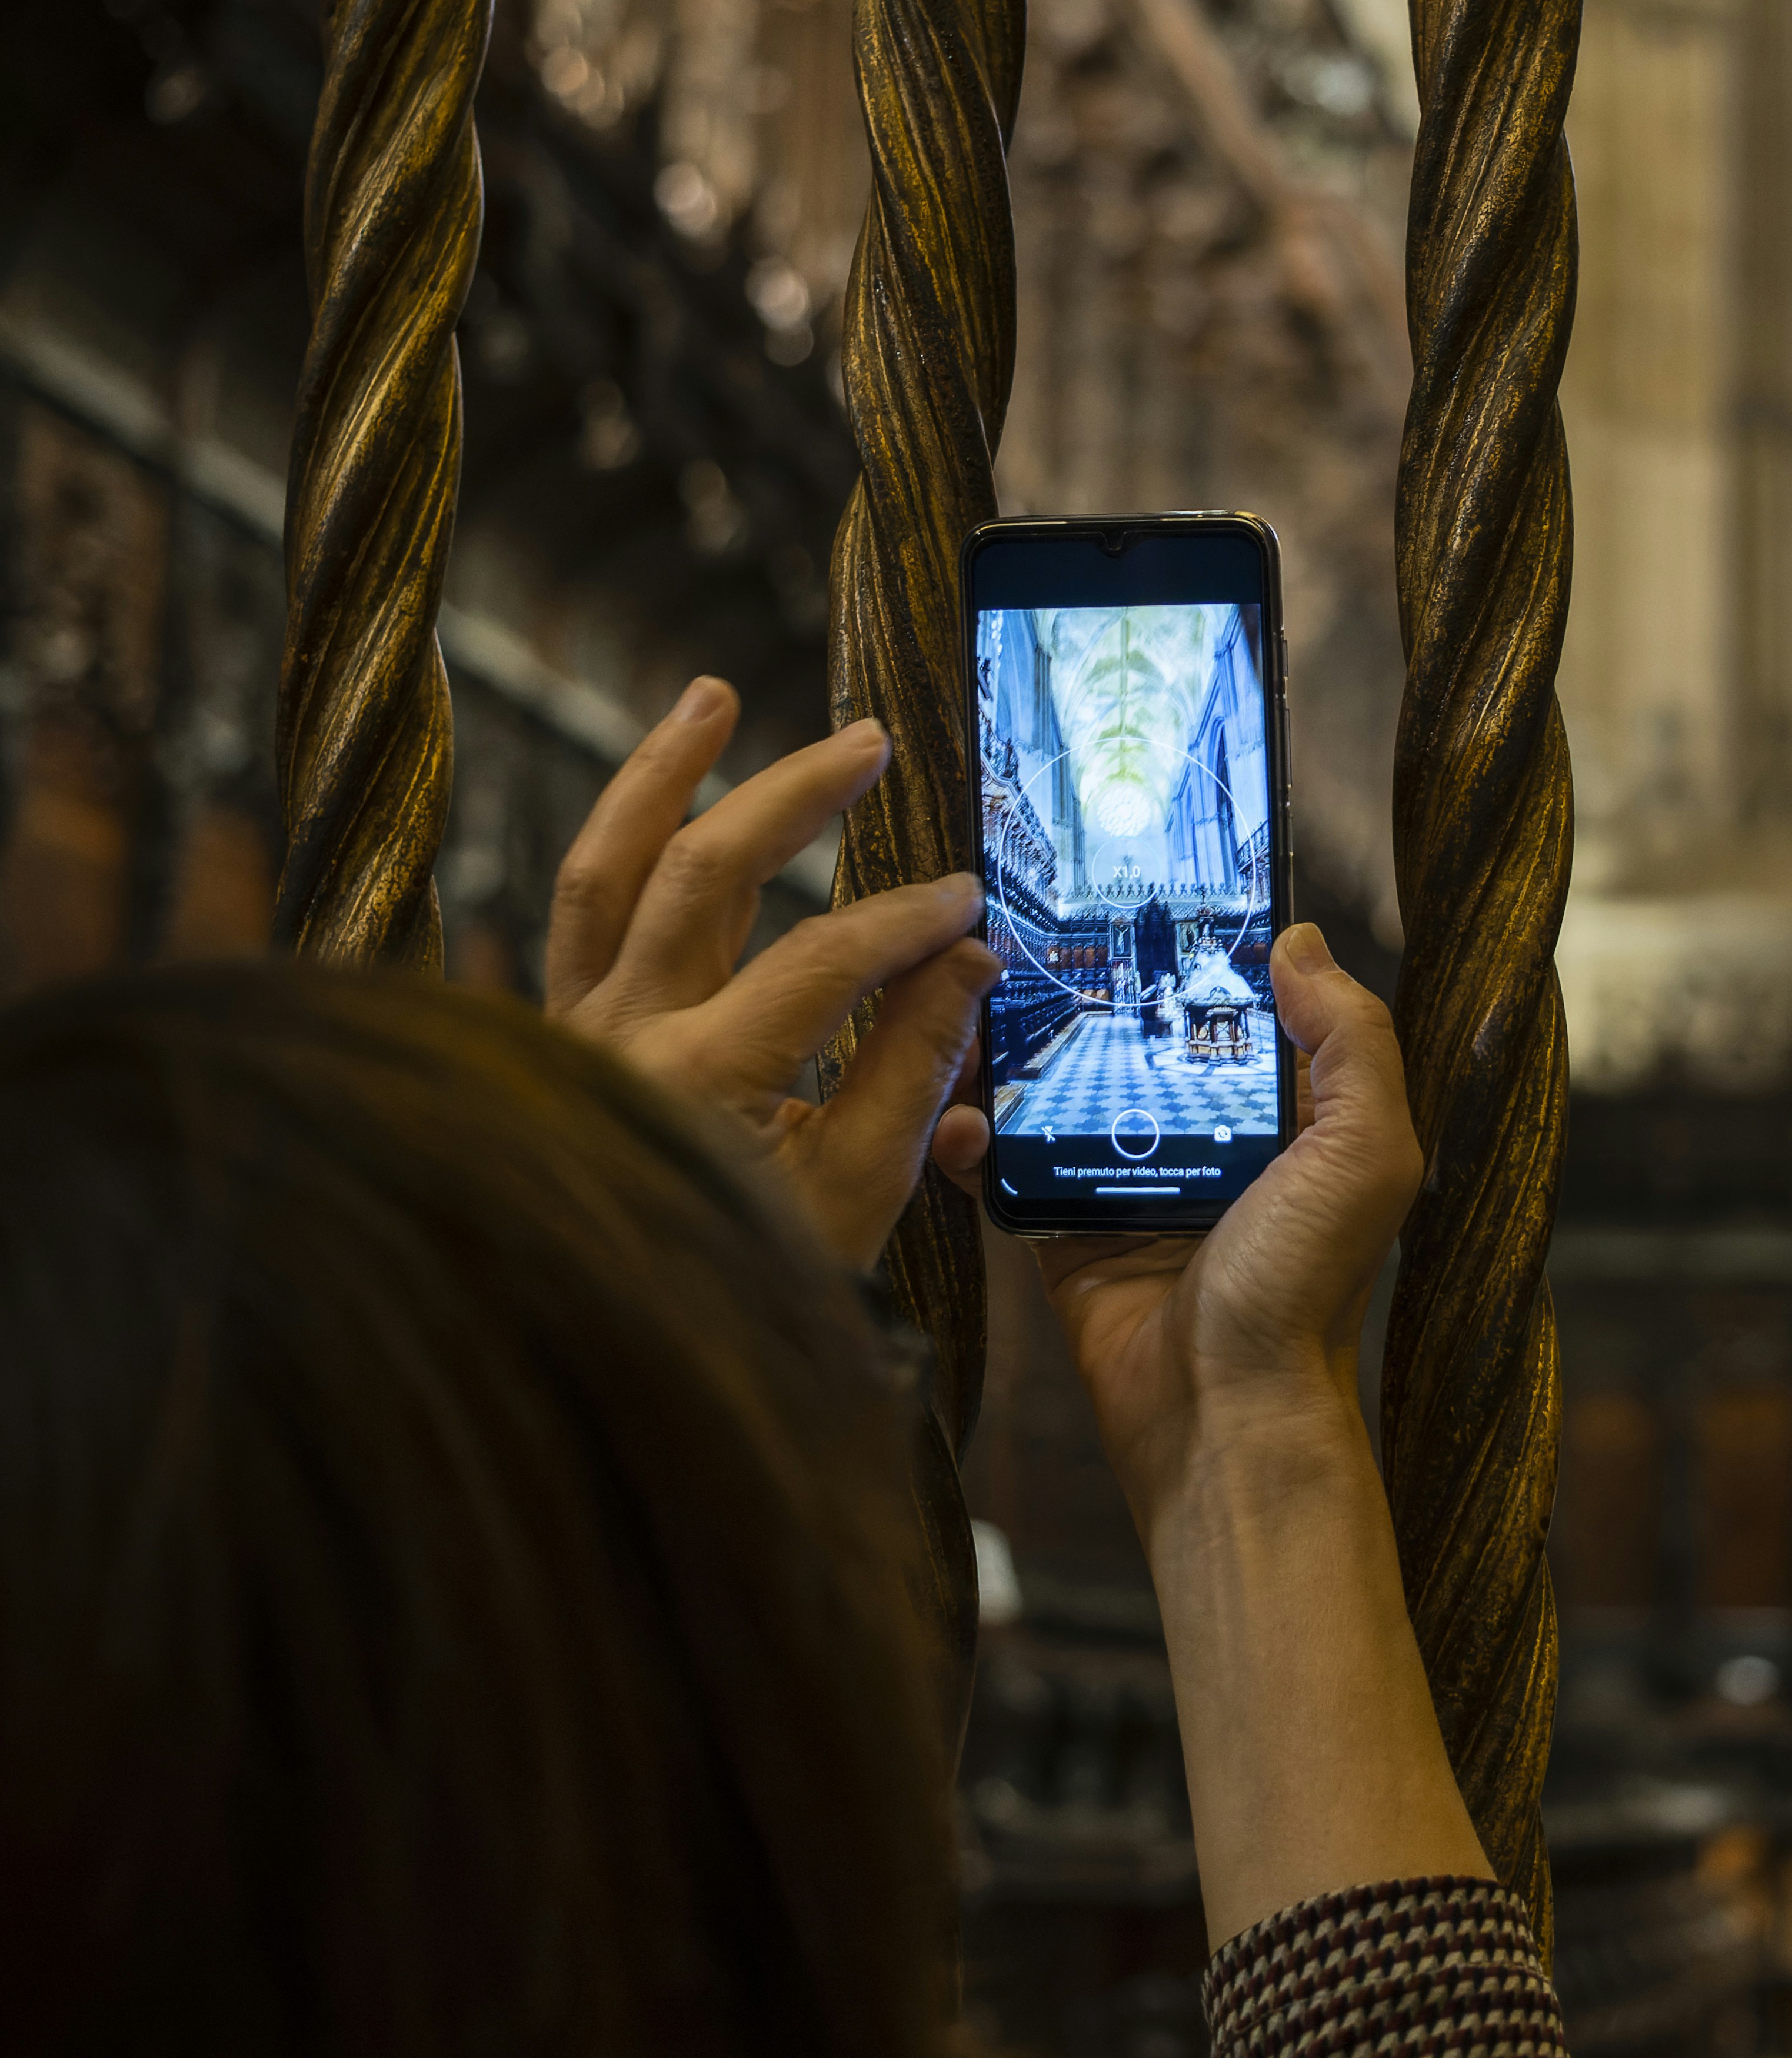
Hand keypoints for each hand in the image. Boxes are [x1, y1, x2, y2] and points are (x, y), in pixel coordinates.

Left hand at [547, 676, 996, 1273]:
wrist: (608, 1361)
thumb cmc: (746, 1286)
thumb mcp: (855, 1197)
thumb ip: (913, 1071)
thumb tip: (969, 960)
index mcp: (698, 1084)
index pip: (821, 962)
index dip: (906, 921)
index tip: (970, 900)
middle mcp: (617, 1041)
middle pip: (703, 875)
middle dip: (792, 796)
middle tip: (865, 741)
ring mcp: (571, 1033)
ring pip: (604, 872)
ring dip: (659, 774)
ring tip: (710, 696)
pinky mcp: (554, 1036)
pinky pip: (577, 917)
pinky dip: (615, 847)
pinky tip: (657, 801)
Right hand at [935, 920, 1420, 1541]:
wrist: (1221, 1417)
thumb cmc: (1301, 1289)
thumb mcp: (1365, 1151)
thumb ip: (1351, 1041)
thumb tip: (1298, 939)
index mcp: (1283, 1121)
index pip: (1234, 1014)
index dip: (1192, 956)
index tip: (1133, 891)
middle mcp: (1207, 1147)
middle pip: (1137, 1047)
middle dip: (1086, 996)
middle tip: (1021, 935)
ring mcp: (1129, 1192)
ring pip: (1063, 1100)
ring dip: (1014, 1058)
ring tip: (967, 1003)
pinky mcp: (1064, 1240)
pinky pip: (1011, 1175)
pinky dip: (972, 1142)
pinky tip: (948, 1108)